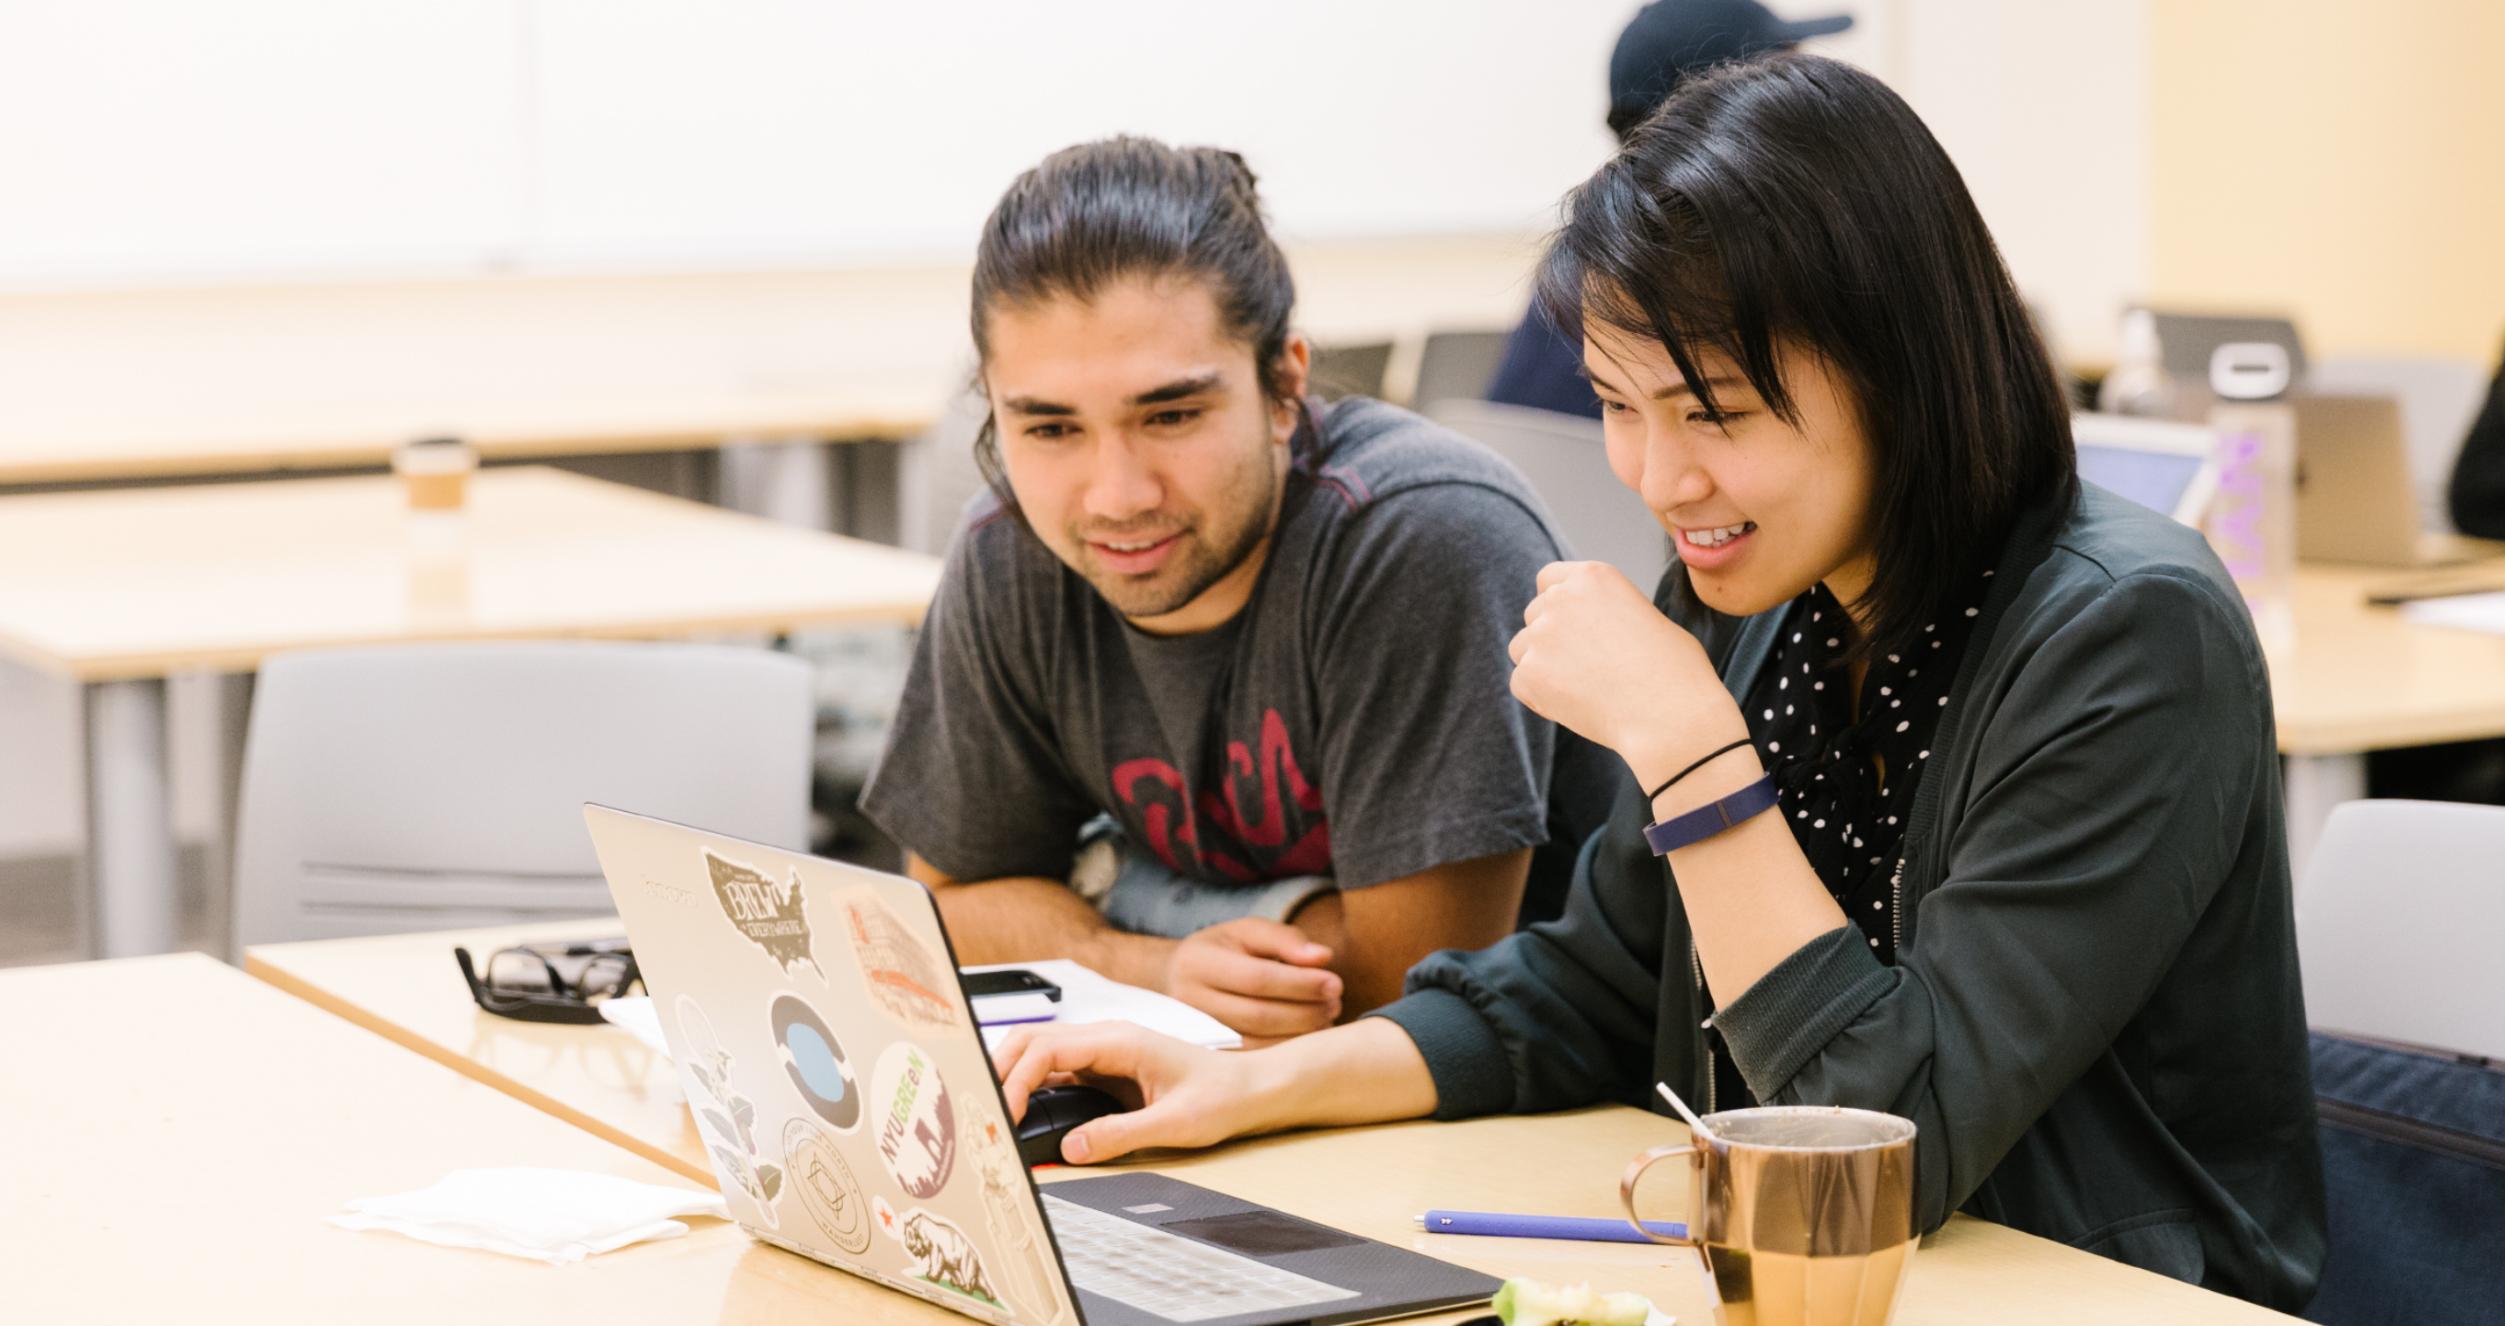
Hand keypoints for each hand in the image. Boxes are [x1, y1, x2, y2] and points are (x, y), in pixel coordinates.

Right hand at [993, 1022, 1268, 1162]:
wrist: (1251, 1089)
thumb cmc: (1222, 1097)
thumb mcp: (1175, 1124)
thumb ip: (1121, 1135)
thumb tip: (1071, 1148)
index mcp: (1119, 1041)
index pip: (1047, 1048)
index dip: (1017, 1079)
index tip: (1005, 1114)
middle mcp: (1106, 1040)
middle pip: (1032, 1041)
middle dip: (1001, 1071)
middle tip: (983, 1111)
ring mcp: (1103, 1054)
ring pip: (1040, 1055)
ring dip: (1014, 1079)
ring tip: (994, 1115)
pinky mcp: (1104, 1072)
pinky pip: (1057, 1074)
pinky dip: (1034, 1090)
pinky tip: (1024, 1115)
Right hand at [1163, 917, 1342, 1040]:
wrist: (1179, 979)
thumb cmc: (1224, 951)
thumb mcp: (1248, 932)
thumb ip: (1285, 939)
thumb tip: (1323, 957)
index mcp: (1197, 963)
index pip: (1257, 978)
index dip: (1301, 983)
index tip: (1336, 984)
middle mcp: (1189, 1002)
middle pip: (1258, 1015)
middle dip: (1306, 1011)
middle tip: (1335, 1003)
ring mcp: (1195, 1036)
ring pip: (1257, 1045)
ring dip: (1300, 1035)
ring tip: (1326, 1018)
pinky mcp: (1208, 1057)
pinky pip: (1253, 1063)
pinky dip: (1286, 1053)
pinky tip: (1307, 1037)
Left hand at [1509, 561, 1747, 785]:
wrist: (1670, 716)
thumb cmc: (1675, 672)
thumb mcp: (1647, 617)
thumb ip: (1608, 611)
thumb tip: (1592, 626)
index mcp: (1593, 576)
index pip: (1549, 578)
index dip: (1556, 602)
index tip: (1569, 624)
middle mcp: (1561, 598)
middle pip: (1535, 614)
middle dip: (1551, 637)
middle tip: (1586, 667)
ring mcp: (1541, 635)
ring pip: (1522, 648)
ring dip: (1542, 665)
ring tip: (1585, 688)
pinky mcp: (1530, 673)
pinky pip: (1521, 683)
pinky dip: (1542, 697)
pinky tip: (1578, 707)